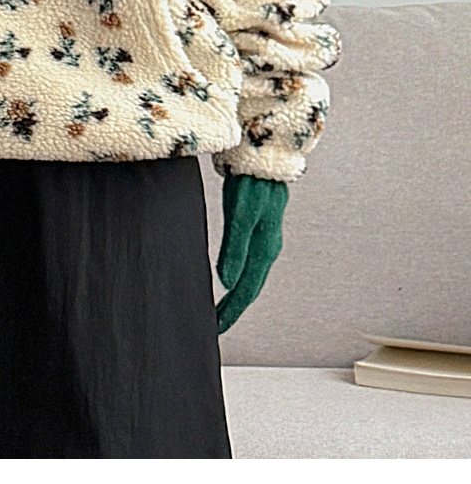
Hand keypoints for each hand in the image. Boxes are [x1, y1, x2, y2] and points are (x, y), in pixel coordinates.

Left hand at [216, 171, 287, 332]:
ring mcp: (266, 238)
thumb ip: (235, 248)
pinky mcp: (260, 228)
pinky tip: (231, 278)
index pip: (246, 291)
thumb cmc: (253, 181)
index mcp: (265, 249)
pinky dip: (239, 278)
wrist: (267, 153)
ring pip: (251, 277)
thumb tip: (228, 283)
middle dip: (234, 309)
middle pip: (250, 288)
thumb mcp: (241, 214)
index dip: (232, 312)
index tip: (216, 330)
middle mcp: (268, 248)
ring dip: (237, 296)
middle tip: (215, 326)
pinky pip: (250, 263)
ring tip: (221, 309)